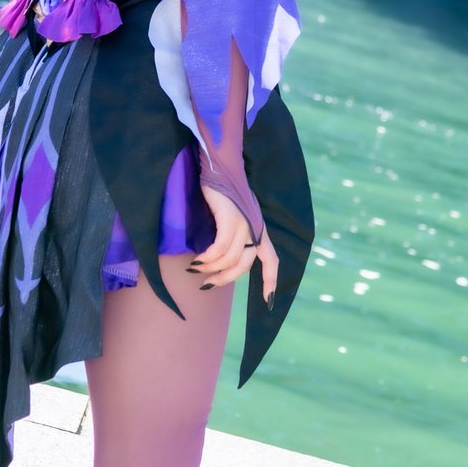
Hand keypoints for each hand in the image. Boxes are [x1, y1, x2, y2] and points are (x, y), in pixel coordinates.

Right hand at [192, 184, 278, 306]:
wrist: (219, 165)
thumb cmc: (221, 191)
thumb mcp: (233, 216)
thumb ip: (234, 235)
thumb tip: (221, 260)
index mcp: (259, 228)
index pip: (271, 259)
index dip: (271, 280)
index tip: (268, 301)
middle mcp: (255, 227)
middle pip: (244, 265)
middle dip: (225, 279)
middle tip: (207, 282)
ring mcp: (244, 222)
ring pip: (229, 259)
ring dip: (210, 267)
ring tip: (196, 267)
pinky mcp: (230, 217)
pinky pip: (220, 248)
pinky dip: (208, 257)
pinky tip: (198, 258)